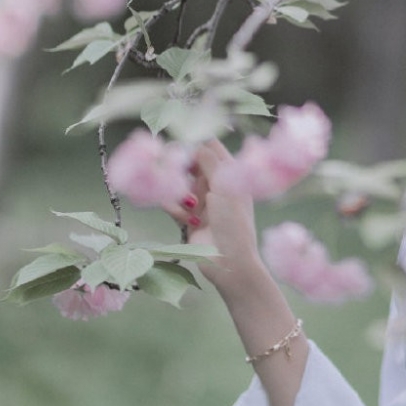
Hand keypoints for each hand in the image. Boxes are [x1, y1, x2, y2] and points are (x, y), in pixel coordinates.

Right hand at [164, 140, 265, 294]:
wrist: (228, 261)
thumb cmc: (233, 222)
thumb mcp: (224, 186)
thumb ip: (209, 161)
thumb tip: (195, 144)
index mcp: (230, 172)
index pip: (210, 147)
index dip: (196, 145)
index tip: (182, 149)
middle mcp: (215, 183)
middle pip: (189, 162)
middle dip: (180, 168)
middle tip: (172, 172)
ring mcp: (201, 199)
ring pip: (178, 182)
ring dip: (178, 191)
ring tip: (189, 205)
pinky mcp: (187, 216)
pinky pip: (172, 202)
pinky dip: (176, 208)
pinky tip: (188, 220)